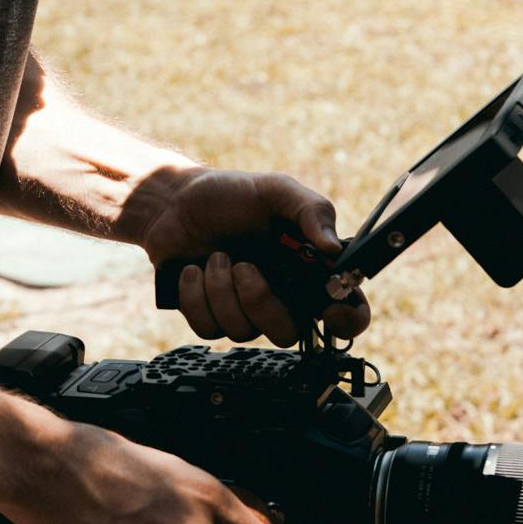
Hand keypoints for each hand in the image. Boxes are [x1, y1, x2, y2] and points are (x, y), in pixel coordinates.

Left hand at [129, 168, 371, 345]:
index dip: (347, 320)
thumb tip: (332, 248)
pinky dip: (196, 296)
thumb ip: (311, 211)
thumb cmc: (231, 194)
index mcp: (308, 270)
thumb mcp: (276, 190)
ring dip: (222, 289)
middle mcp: (282, 296)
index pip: (346, 310)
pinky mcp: (211, 317)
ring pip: (244, 332)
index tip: (330, 309)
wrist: (175, 202)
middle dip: (261, 302)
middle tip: (244, 266)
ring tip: (215, 255)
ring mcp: (245, 311)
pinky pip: (209, 329)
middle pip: (289, 333)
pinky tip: (192, 270)